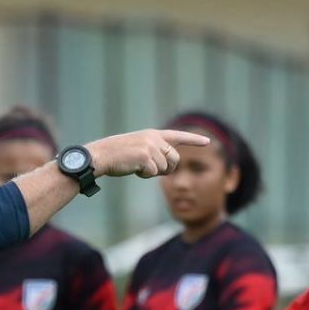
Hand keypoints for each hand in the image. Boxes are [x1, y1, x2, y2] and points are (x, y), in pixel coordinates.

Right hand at [85, 128, 211, 180]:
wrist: (101, 155)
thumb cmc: (116, 155)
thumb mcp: (138, 148)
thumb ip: (154, 152)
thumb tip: (169, 165)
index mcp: (153, 134)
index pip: (178, 136)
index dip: (194, 140)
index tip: (207, 142)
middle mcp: (154, 138)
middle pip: (175, 159)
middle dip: (167, 169)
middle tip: (150, 170)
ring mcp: (150, 147)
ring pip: (164, 168)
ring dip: (152, 173)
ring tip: (136, 166)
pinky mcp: (146, 157)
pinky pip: (153, 173)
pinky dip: (144, 175)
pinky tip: (132, 168)